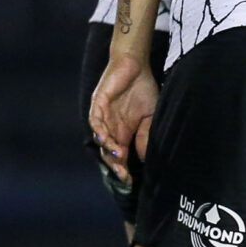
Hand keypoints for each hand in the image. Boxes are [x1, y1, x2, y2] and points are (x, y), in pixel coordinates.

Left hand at [88, 52, 157, 181]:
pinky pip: (95, 120)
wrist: (136, 65)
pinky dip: (99, 130)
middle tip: (123, 174)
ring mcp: (103, 116)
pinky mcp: (98, 103)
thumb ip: (145, 136)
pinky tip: (106, 138)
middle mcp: (111, 128)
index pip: (120, 156)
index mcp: (123, 132)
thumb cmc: (143, 90)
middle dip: (115, 164)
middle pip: (108, 152)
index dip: (123, 168)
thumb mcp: (150, 117)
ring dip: (108, 149)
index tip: (129, 180)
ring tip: (119, 155)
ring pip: (101, 139)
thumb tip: (143, 159)